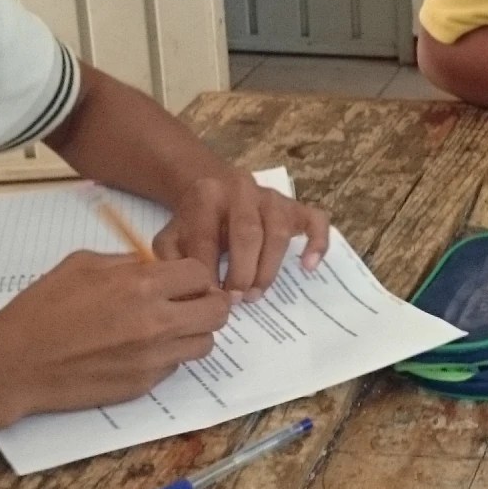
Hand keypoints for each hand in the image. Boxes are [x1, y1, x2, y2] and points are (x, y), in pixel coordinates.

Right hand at [0, 251, 232, 434]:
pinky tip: (142, 348)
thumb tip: (154, 267)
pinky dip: (169, 355)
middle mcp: (156, 322)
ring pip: (204, 344)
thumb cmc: (42, 310)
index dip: (194, 274)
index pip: (200, 273)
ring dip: (193, 332)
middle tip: (191, 302)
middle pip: (217, 312)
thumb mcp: (82, 264)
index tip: (183, 278)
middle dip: (208, 303)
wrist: (17, 362)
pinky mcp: (144, 384)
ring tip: (168, 326)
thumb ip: (126, 263)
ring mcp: (153, 357)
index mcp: (140, 285)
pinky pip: (176, 366)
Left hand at [155, 172, 329, 297]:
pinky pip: (315, 221)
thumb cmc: (193, 222)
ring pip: (278, 232)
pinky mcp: (295, 205)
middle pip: (248, 234)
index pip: (208, 237)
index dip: (209, 272)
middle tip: (237, 299)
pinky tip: (308, 267)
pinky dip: (317, 244)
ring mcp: (272, 197)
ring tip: (256, 293)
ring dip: (268, 268)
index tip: (210, 298)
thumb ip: (172, 262)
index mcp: (207, 195)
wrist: (213, 188)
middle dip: (242, 272)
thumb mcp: (171, 238)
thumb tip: (191, 293)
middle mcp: (242, 189)